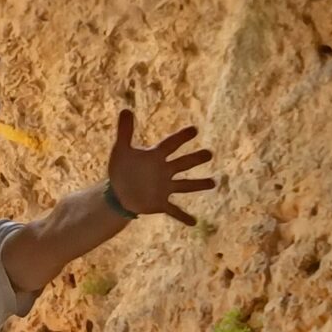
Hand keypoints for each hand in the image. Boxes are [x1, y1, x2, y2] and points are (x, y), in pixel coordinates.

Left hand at [107, 109, 215, 224]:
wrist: (118, 192)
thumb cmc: (122, 169)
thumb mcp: (121, 150)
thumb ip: (124, 131)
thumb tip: (126, 109)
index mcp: (156, 157)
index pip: (170, 144)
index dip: (181, 137)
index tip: (194, 130)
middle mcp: (164, 171)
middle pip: (182, 163)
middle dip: (194, 159)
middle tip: (209, 153)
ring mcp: (164, 187)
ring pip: (184, 185)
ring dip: (197, 184)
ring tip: (213, 183)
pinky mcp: (160, 203)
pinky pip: (174, 210)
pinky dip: (183, 216)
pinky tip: (194, 222)